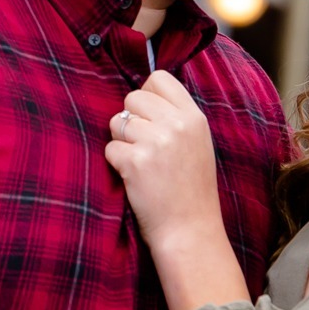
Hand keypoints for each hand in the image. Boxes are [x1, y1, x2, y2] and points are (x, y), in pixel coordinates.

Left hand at [104, 69, 223, 255]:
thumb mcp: (197, 143)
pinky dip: (116, 163)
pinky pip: (110, 148)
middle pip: (133, 97)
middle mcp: (176, 125)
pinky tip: (134, 178)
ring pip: (118, 122)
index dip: (147, 95)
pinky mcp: (135, 162)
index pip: (159, 78)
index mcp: (194, 117)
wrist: (190, 231)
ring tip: (140, 163)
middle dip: (131, 119)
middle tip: (142, 145)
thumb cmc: (190, 190)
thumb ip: (176, 117)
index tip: (149, 117)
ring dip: (121, 141)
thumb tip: (142, 96)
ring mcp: (156, 142)